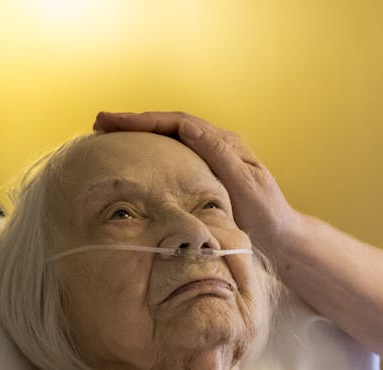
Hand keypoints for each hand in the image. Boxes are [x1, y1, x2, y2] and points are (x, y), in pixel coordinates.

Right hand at [93, 111, 298, 252]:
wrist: (282, 237)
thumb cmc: (267, 215)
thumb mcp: (245, 185)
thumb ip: (219, 156)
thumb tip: (188, 127)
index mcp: (225, 144)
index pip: (178, 123)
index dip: (144, 120)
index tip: (114, 121)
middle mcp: (218, 146)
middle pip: (170, 126)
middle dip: (135, 122)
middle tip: (100, 122)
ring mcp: (212, 160)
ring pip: (170, 140)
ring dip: (140, 135)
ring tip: (108, 134)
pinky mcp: (207, 176)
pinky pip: (174, 157)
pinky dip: (152, 153)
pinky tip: (135, 158)